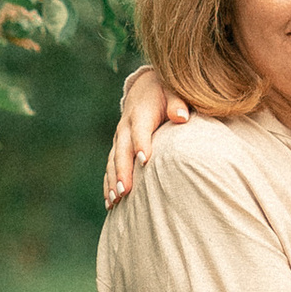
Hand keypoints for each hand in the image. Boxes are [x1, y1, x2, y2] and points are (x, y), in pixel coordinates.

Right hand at [104, 66, 190, 207]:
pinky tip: (110, 203)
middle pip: (122, 150)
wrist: (145, 88)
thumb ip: (177, 103)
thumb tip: (181, 116)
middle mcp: (125, 127)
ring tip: (115, 201)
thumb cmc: (164, 92)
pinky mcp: (117, 148)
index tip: (145, 160)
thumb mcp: (172, 91)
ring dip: (112, 181)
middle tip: (125, 190)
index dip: (141, 144)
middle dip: (122, 170)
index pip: (140, 130)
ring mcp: (119, 139)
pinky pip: (110, 167)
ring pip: (112, 162)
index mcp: (139, 113)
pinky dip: (108, 184)